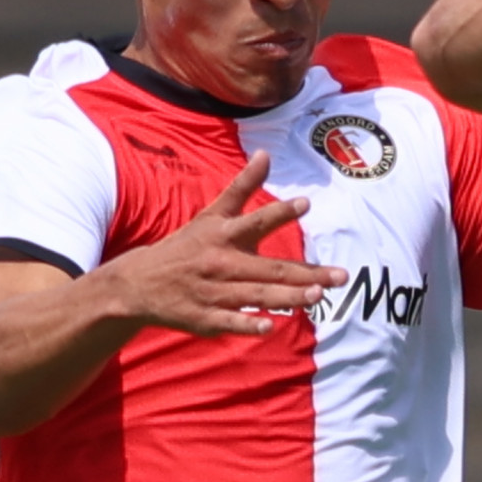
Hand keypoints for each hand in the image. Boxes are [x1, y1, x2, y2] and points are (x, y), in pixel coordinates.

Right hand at [103, 155, 342, 338]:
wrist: (141, 283)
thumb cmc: (187, 246)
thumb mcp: (212, 215)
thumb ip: (242, 187)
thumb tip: (266, 154)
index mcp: (223, 235)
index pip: (255, 221)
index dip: (279, 212)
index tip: (305, 203)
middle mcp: (221, 263)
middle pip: (269, 267)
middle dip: (306, 273)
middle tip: (340, 276)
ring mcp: (214, 293)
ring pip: (254, 295)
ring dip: (285, 297)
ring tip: (316, 297)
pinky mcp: (206, 319)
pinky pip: (230, 323)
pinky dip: (247, 324)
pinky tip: (269, 327)